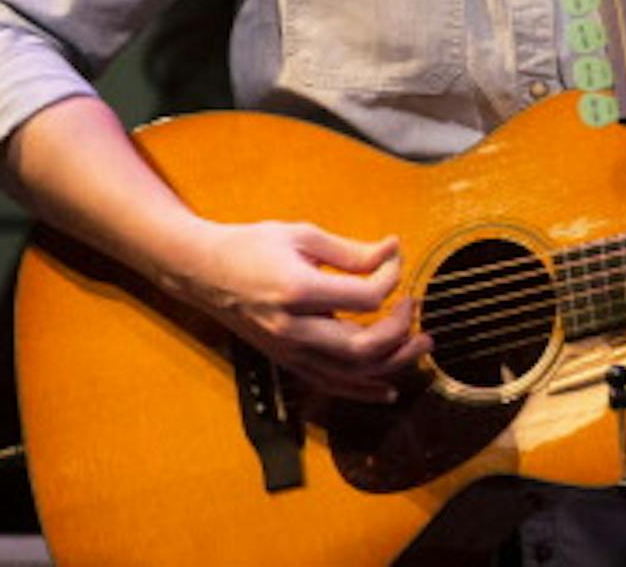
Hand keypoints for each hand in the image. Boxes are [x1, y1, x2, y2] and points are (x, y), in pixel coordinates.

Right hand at [173, 220, 431, 402]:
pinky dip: (362, 390)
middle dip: (401, 330)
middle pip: (363, 347)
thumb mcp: (303, 236)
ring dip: (393, 363)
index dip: (391, 278)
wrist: (204, 271)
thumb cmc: (251, 246)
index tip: (394, 257)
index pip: (365, 298)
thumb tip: (393, 250)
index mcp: (298, 292)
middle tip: (416, 306)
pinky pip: (330, 384)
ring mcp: (289, 351)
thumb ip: (351, 251)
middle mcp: (293, 329)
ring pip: (351, 374)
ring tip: (421, 346)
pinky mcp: (286, 361)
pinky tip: (388, 389)